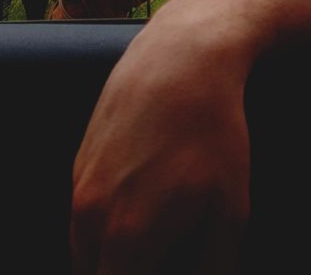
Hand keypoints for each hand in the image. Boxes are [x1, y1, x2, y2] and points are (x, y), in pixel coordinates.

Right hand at [70, 22, 250, 272]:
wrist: (181, 56)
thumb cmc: (211, 130)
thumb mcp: (230, 207)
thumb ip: (214, 264)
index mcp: (126, 237)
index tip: (165, 267)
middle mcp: (90, 214)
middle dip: (124, 273)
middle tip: (162, 257)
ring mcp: (80, 183)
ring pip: (84, 247)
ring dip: (110, 257)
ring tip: (153, 242)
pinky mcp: (80, 159)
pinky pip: (83, 213)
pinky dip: (104, 225)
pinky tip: (144, 202)